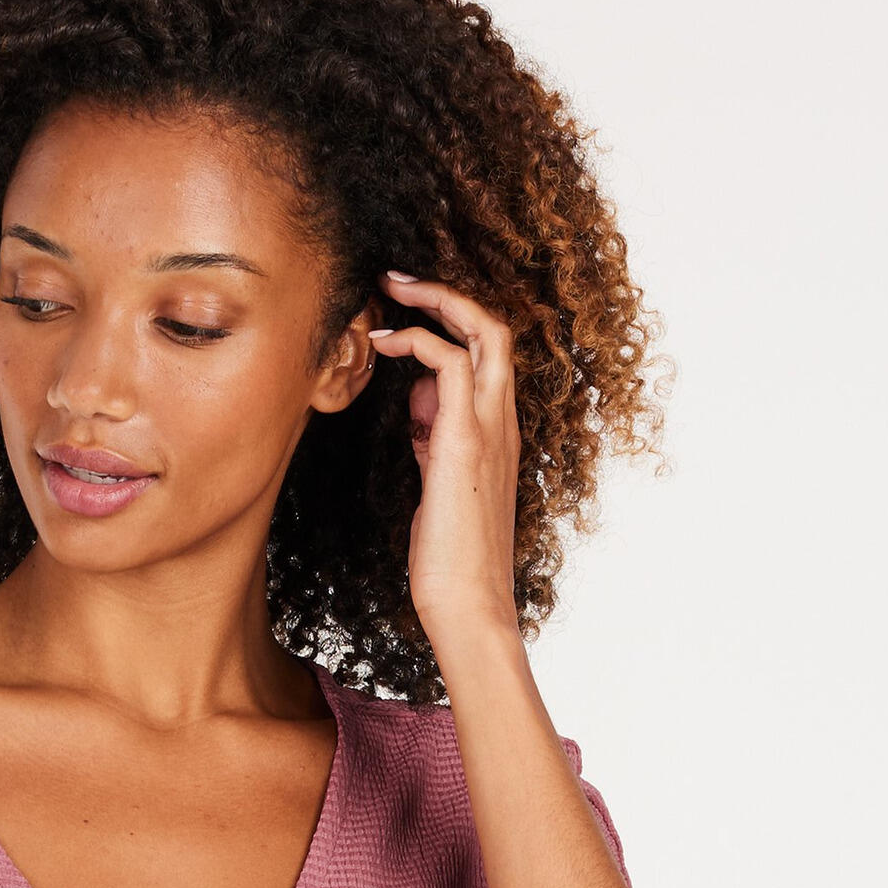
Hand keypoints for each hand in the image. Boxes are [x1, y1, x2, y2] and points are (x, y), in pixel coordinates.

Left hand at [369, 270, 523, 658]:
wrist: (469, 606)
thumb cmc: (452, 561)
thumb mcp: (439, 486)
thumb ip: (435, 442)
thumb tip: (420, 409)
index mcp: (498, 434)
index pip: (488, 356)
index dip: (449, 327)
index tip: (404, 318)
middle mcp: (503, 424)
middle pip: (495, 328)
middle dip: (447, 293)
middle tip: (396, 281)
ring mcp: (490, 430)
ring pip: (484, 331)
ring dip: (434, 301)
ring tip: (387, 296)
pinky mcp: (464, 442)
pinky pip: (452, 363)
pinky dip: (419, 341)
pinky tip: (385, 345)